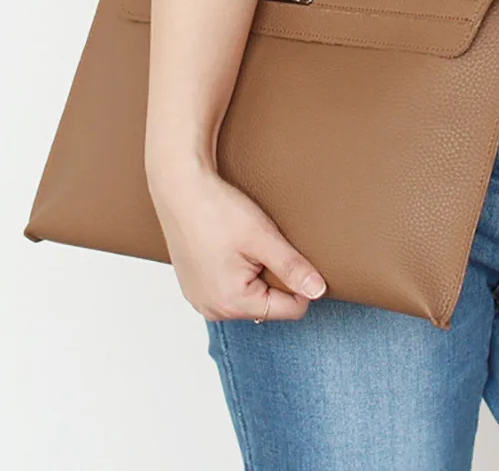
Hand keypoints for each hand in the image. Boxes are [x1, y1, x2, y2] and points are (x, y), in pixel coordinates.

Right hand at [146, 159, 326, 321]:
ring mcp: (201, 300)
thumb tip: (318, 291)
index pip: (291, 309)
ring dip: (257, 274)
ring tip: (245, 245)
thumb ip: (292, 268)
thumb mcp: (263, 238)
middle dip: (275, 277)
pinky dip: (238, 272)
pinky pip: (230, 288)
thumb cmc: (217, 211)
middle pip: (269, 305)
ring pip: (250, 296)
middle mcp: (213, 310)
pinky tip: (231, 247)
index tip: (292, 254)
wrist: (179, 189)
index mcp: (233, 303)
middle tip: (263, 246)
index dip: (301, 281)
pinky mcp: (195, 287)